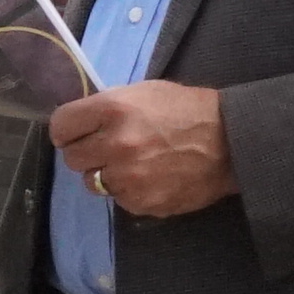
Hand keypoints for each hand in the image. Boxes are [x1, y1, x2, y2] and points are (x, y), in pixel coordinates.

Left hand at [48, 79, 235, 218]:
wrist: (232, 142)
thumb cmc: (188, 110)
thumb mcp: (145, 92)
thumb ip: (107, 107)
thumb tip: (78, 124)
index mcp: (113, 109)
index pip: (61, 126)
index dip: (67, 130)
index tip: (76, 133)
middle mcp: (116, 144)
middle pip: (72, 158)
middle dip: (86, 153)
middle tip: (107, 149)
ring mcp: (128, 177)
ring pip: (92, 183)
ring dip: (106, 175)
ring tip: (132, 164)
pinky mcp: (141, 202)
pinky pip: (118, 199)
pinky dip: (129, 191)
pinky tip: (150, 178)